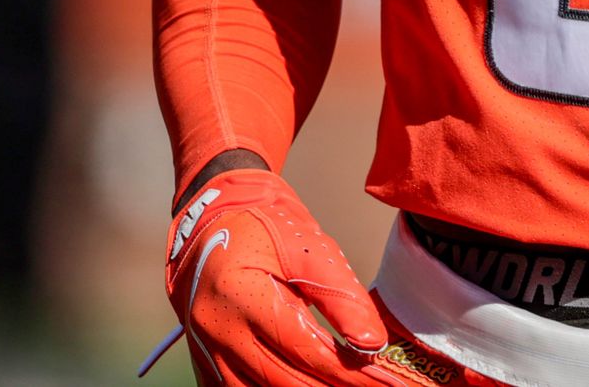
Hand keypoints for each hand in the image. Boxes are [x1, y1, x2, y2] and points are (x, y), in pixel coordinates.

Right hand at [165, 167, 389, 386]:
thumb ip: (342, 297)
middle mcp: (216, 329)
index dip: (348, 370)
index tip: (384, 380)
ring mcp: (205, 348)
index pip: (304, 348)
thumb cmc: (268, 228)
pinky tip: (309, 385)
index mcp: (241, 294)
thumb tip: (374, 344)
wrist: (214, 218)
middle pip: (283, 379)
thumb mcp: (309, 250)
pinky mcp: (204, 359)